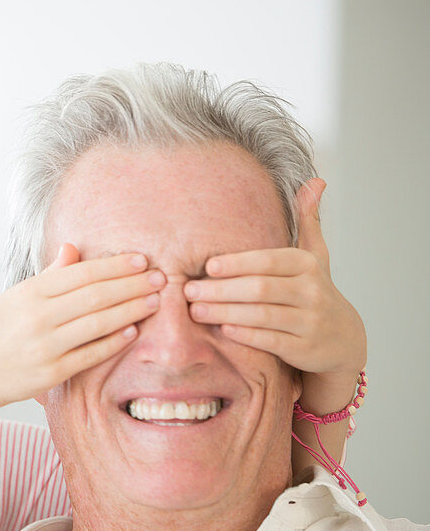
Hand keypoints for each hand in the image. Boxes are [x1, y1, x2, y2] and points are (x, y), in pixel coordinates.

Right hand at [0, 244, 164, 411]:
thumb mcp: (15, 297)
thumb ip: (49, 275)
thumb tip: (74, 249)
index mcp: (29, 293)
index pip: (81, 273)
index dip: (115, 266)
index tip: (141, 260)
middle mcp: (37, 317)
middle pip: (95, 296)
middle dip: (132, 285)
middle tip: (161, 278)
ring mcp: (44, 346)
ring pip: (97, 323)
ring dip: (130, 310)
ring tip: (153, 301)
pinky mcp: (50, 373)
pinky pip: (90, 354)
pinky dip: (113, 341)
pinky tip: (132, 331)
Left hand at [183, 179, 365, 405]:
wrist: (343, 339)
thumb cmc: (314, 292)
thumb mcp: (315, 255)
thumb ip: (307, 221)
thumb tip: (315, 181)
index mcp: (307, 265)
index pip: (268, 261)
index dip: (237, 263)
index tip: (207, 266)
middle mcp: (312, 291)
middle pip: (260, 288)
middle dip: (221, 290)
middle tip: (188, 290)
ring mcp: (310, 321)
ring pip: (263, 315)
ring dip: (225, 312)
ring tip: (195, 310)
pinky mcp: (305, 348)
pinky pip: (271, 340)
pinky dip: (246, 335)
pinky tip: (222, 330)